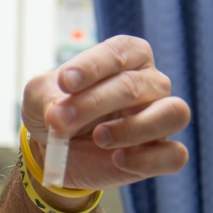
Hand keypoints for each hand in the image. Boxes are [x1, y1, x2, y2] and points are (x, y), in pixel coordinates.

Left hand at [21, 35, 190, 190]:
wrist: (55, 151)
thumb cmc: (54, 110)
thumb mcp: (37, 97)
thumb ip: (46, 96)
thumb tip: (59, 114)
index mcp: (126, 57)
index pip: (120, 52)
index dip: (92, 67)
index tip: (64, 82)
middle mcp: (150, 83)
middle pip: (135, 86)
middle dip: (94, 103)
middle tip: (61, 121)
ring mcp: (161, 117)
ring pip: (173, 114)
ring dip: (133, 128)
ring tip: (99, 138)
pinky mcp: (160, 153)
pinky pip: (174, 155)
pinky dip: (148, 159)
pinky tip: (118, 160)